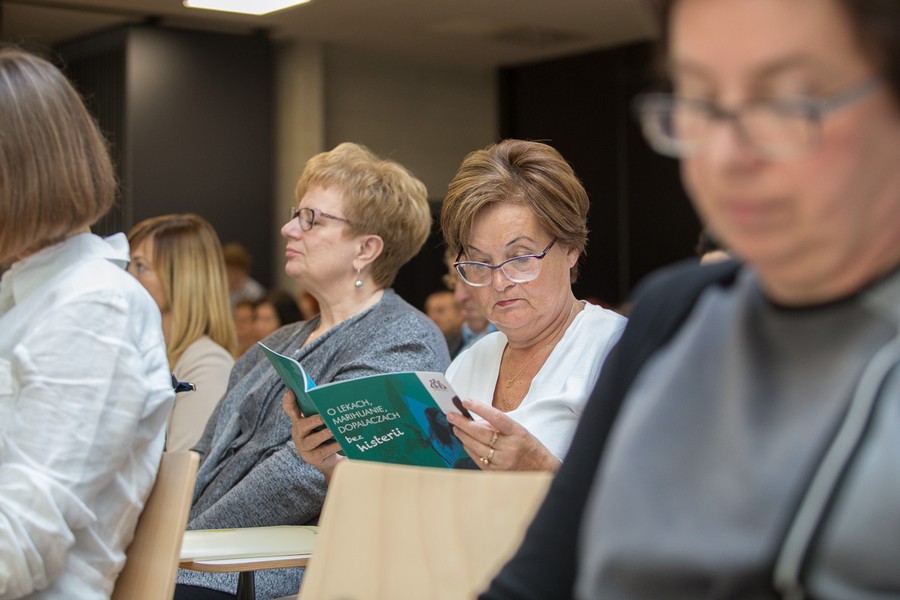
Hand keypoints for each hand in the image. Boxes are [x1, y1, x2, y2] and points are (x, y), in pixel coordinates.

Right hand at [282, 390, 343, 481]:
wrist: (330, 458)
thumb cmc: (326, 434)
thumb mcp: (321, 422)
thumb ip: (323, 411)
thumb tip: (336, 397)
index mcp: (299, 421)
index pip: (291, 410)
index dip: (289, 401)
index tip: (290, 392)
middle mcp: (299, 433)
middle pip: (301, 426)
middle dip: (312, 421)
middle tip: (322, 417)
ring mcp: (304, 446)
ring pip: (311, 441)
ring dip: (322, 435)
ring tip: (332, 431)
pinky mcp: (312, 458)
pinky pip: (322, 451)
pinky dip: (332, 446)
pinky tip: (341, 442)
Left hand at [446, 399, 560, 471]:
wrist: (541, 470)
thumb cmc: (529, 447)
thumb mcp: (519, 431)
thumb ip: (498, 425)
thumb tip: (475, 420)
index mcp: (518, 433)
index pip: (496, 417)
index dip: (480, 408)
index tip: (466, 401)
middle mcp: (510, 448)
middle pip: (481, 433)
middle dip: (463, 423)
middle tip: (452, 415)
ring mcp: (502, 462)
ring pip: (476, 447)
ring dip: (462, 435)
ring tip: (455, 427)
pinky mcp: (496, 473)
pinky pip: (477, 459)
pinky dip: (469, 448)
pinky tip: (464, 441)